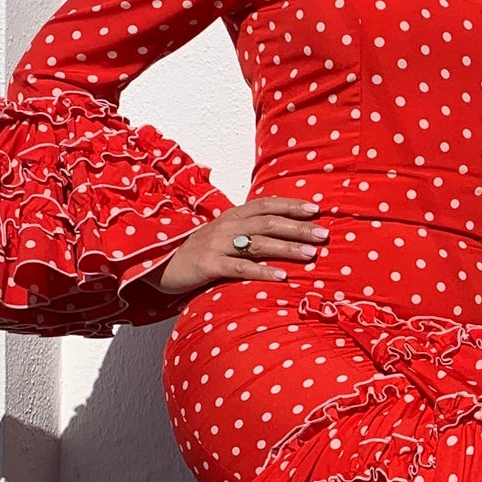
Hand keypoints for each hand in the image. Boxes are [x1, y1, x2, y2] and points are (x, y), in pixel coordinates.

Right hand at [154, 199, 328, 295]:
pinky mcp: (208, 265)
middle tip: (323, 235)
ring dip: (287, 249)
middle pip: (268, 223)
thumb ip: (247, 231)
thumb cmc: (197, 252)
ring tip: (311, 255)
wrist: (158, 265)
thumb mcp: (222, 235)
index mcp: (231, 216)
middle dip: (298, 228)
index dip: (291, 205)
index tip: (316, 209)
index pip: (266, 204)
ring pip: (258, 243)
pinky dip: (263, 272)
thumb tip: (281, 233)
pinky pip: (240, 268)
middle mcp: (226, 226)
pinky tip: (282, 277)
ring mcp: (217, 245)